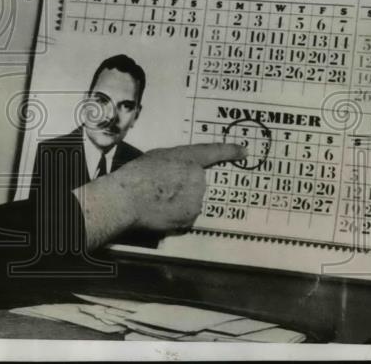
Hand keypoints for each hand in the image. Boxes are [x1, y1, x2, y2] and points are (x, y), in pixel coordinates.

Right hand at [72, 142, 245, 248]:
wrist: (128, 198)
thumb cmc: (136, 174)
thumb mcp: (156, 156)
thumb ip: (174, 161)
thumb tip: (180, 170)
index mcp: (188, 158)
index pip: (214, 153)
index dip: (230, 151)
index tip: (243, 152)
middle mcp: (198, 178)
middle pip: (197, 183)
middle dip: (185, 185)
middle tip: (162, 187)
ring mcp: (197, 200)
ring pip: (193, 201)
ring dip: (181, 201)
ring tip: (157, 200)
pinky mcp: (191, 219)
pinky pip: (187, 215)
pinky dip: (177, 214)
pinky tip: (160, 211)